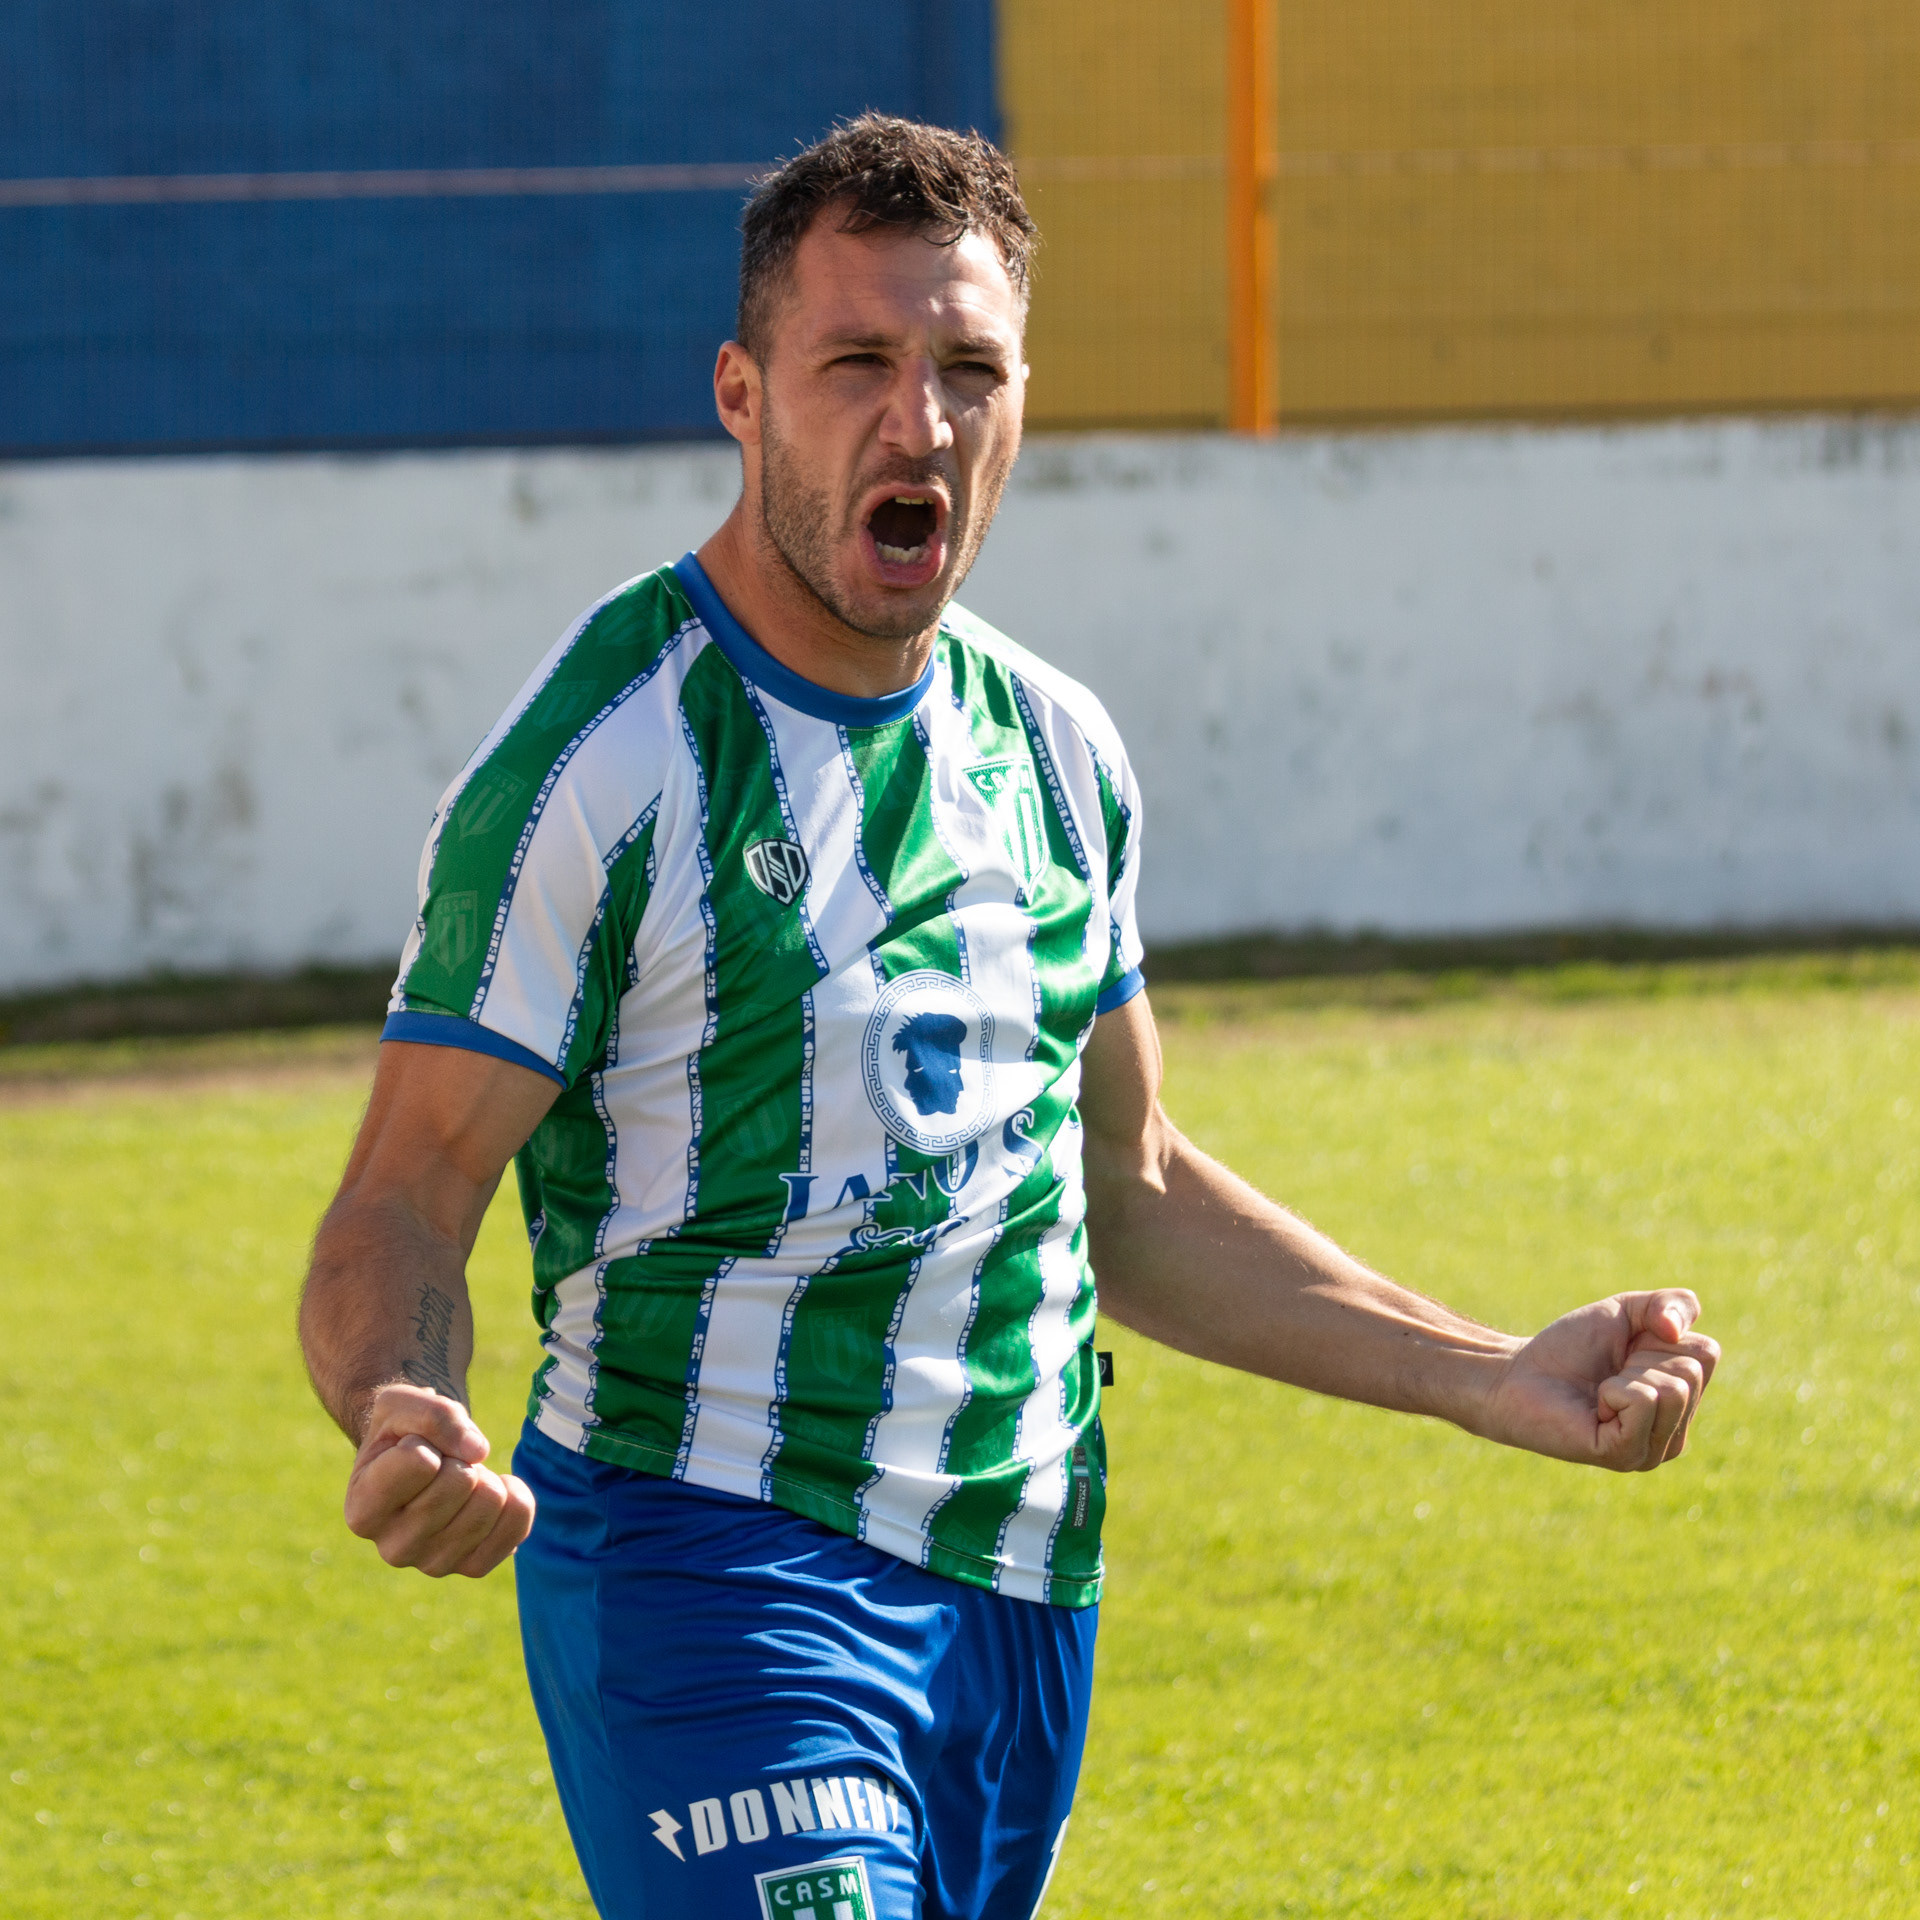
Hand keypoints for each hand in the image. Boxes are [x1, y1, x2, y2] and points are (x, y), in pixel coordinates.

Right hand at [344, 1383, 534, 1576]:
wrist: (416, 1460)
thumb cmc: (402, 1432)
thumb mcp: (400, 1404)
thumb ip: (432, 1414)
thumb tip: (478, 1452)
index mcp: (363, 1511)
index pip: (421, 1461)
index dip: (426, 1438)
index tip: (412, 1446)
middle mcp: (393, 1549)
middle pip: (460, 1481)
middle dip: (459, 1457)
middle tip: (442, 1462)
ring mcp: (433, 1564)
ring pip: (490, 1501)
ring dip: (483, 1475)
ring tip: (458, 1479)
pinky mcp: (472, 1567)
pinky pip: (517, 1525)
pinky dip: (516, 1497)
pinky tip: (493, 1490)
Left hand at [1480, 1289, 1718, 1470]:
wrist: (1516, 1374)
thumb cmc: (1570, 1347)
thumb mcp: (1625, 1311)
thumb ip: (1670, 1304)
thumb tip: (1675, 1330)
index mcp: (1684, 1401)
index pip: (1707, 1353)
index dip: (1659, 1334)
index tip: (1626, 1348)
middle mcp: (1675, 1432)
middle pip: (1691, 1372)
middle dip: (1641, 1356)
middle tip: (1607, 1372)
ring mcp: (1653, 1451)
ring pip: (1673, 1390)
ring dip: (1625, 1374)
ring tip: (1600, 1391)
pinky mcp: (1624, 1455)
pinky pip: (1642, 1402)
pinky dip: (1613, 1390)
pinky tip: (1593, 1406)